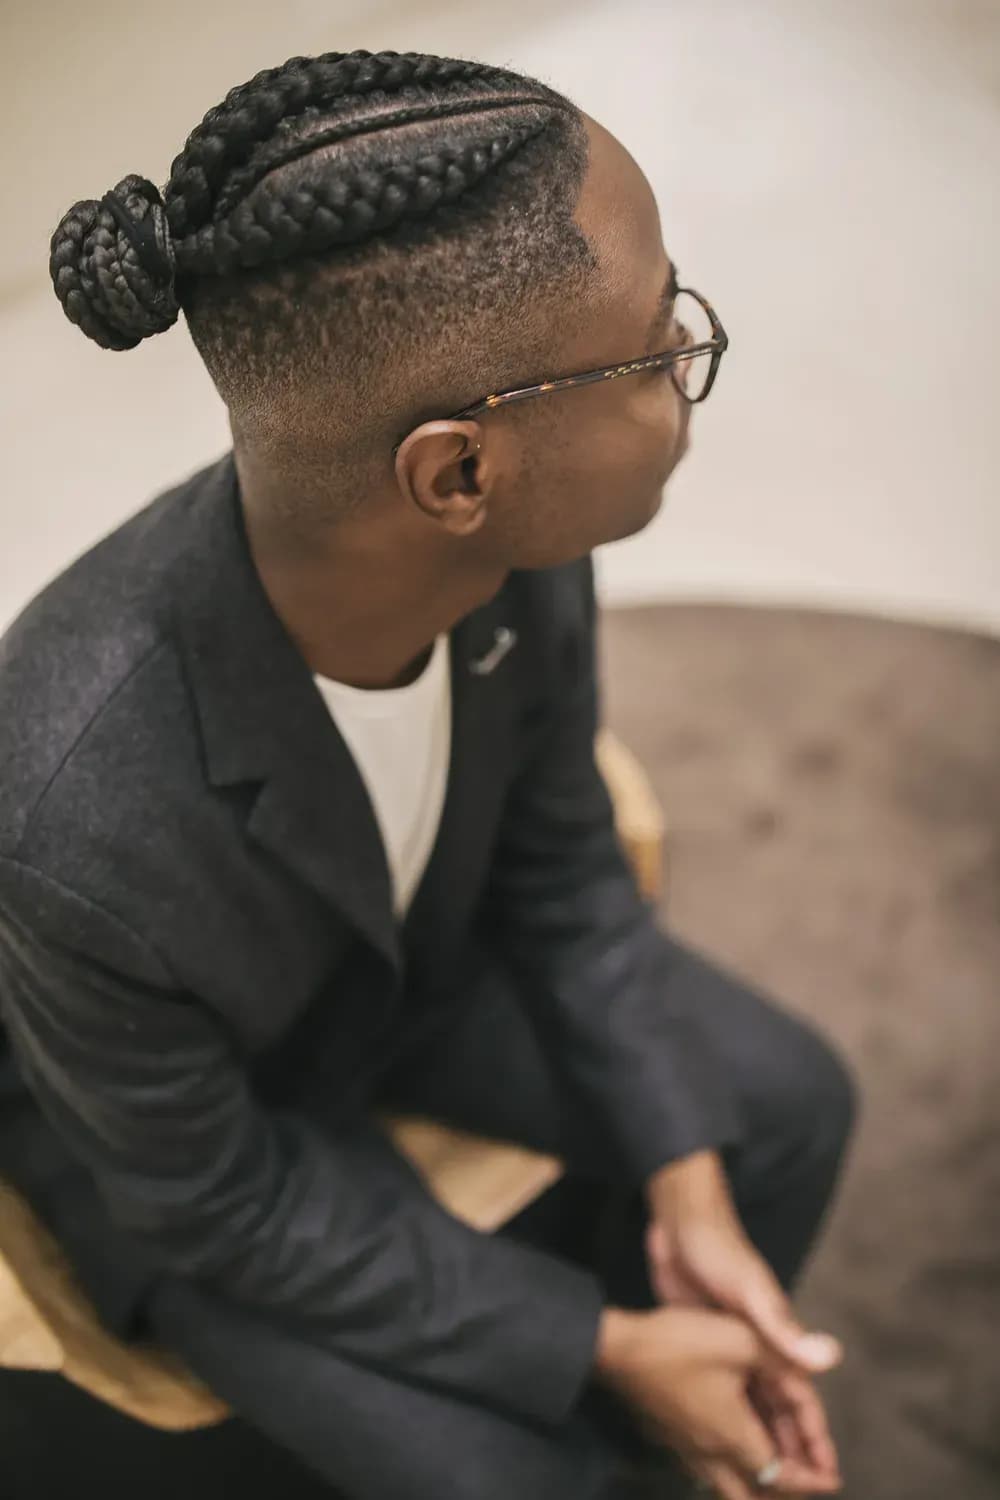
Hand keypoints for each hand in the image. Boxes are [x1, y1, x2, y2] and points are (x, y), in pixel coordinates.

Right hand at [596, 1305, 840, 1498]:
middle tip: (808, 1478)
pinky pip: (704, 1470)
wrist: (616, 1350)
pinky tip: (728, 1446)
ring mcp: (683, 1450)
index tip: (833, 1478)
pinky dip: (727, 1469)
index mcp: (734, 1436)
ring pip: (725, 1486)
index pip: (782, 1475)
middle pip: (753, 1493)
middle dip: (785, 1490)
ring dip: (754, 1483)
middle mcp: (710, 1454)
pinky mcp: (666, 1438)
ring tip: (772, 1467)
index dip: (811, 1477)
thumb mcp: (739, 1338)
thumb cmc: (678, 1343)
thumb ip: (782, 1355)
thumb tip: (823, 1359)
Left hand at [645, 1152, 842, 1491]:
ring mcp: (731, 1350)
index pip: (803, 1402)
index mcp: (778, 1341)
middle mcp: (759, 1350)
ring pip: (751, 1409)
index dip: (815, 1440)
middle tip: (796, 1495)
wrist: (681, 1226)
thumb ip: (785, 1328)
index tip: (829, 1479)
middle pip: (779, 1413)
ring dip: (759, 1443)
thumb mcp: (753, 1292)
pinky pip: (723, 1395)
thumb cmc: (720, 1253)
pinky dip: (728, 1422)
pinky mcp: (705, 1346)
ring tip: (762, 1483)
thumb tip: (831, 1357)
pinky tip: (719, 1444)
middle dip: (791, 1453)